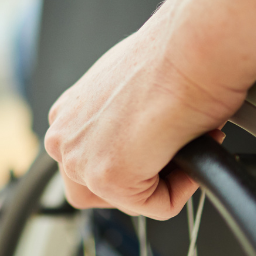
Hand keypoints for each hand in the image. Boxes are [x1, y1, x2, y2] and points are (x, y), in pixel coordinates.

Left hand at [44, 8, 243, 218]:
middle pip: (99, 191)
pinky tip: (187, 148)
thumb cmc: (172, 57)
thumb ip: (120, 119)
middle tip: (171, 150)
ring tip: (181, 146)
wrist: (191, 49)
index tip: (159, 139)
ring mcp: (81, 161)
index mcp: (67, 116)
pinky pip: (159, 206)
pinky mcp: (110, 178)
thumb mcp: (131, 87)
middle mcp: (64, 138)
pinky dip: (184, 186)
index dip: (135, 158)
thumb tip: (142, 134)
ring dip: (162, 182)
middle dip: (141, 177)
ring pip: (127, 200)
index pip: (90, 163)